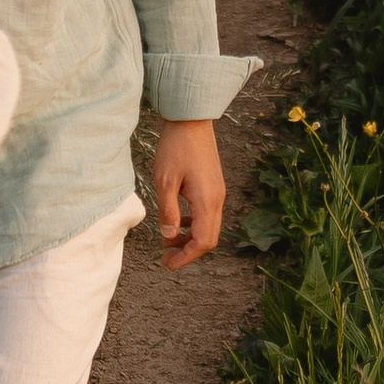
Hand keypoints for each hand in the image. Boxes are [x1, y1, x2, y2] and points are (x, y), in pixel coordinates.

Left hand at [152, 117, 224, 271]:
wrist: (191, 120)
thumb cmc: (176, 148)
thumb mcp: (165, 181)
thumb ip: (168, 211)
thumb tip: (169, 236)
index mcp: (207, 201)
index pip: (202, 241)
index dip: (185, 257)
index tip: (167, 263)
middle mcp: (217, 199)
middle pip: (209, 239)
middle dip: (188, 252)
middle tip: (166, 257)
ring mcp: (217, 193)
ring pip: (209, 227)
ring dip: (191, 238)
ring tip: (169, 241)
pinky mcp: (213, 186)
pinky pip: (207, 214)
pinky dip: (193, 225)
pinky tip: (177, 221)